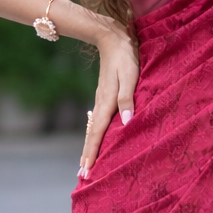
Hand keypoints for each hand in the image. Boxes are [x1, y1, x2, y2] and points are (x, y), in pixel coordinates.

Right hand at [79, 19, 137, 177]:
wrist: (111, 36)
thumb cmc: (125, 55)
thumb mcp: (130, 74)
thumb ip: (128, 98)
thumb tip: (126, 122)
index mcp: (107, 101)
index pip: (98, 132)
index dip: (93, 152)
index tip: (87, 170)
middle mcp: (101, 103)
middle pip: (92, 134)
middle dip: (87, 155)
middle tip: (82, 176)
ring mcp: (101, 100)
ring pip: (93, 128)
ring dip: (89, 146)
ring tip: (85, 163)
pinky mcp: (104, 96)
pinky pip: (97, 121)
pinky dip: (94, 134)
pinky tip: (95, 138)